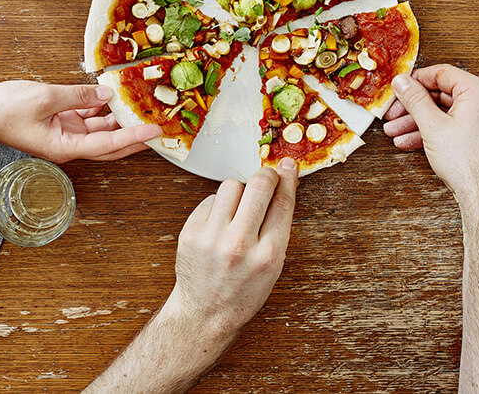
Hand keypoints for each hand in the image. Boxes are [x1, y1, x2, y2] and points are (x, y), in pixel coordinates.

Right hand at [0, 81, 160, 161]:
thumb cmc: (1, 109)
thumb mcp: (44, 97)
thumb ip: (78, 96)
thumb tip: (106, 94)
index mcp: (63, 148)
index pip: (107, 146)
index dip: (133, 138)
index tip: (155, 133)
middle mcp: (67, 145)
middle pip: (109, 144)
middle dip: (134, 136)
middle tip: (159, 126)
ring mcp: (62, 133)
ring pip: (99, 129)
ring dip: (119, 119)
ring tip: (142, 106)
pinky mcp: (57, 121)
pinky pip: (86, 117)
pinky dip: (100, 108)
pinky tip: (114, 95)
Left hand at [82, 160, 297, 393]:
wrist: (205, 312)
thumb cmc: (244, 289)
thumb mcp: (274, 263)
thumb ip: (280, 222)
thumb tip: (286, 178)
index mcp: (268, 255)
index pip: (283, 201)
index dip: (288, 178)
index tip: (288, 166)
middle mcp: (239, 244)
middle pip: (258, 185)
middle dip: (266, 175)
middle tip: (266, 179)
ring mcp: (211, 238)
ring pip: (231, 185)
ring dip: (240, 191)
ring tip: (239, 210)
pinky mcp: (190, 233)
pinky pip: (210, 199)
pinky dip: (218, 206)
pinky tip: (220, 223)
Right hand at [383, 65, 478, 210]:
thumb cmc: (470, 165)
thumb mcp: (433, 126)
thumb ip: (414, 100)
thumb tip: (403, 82)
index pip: (442, 74)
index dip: (416, 81)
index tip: (400, 88)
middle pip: (444, 94)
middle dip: (414, 108)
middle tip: (395, 114)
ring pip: (448, 113)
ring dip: (420, 122)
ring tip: (398, 132)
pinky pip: (457, 125)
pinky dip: (436, 132)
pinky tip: (414, 141)